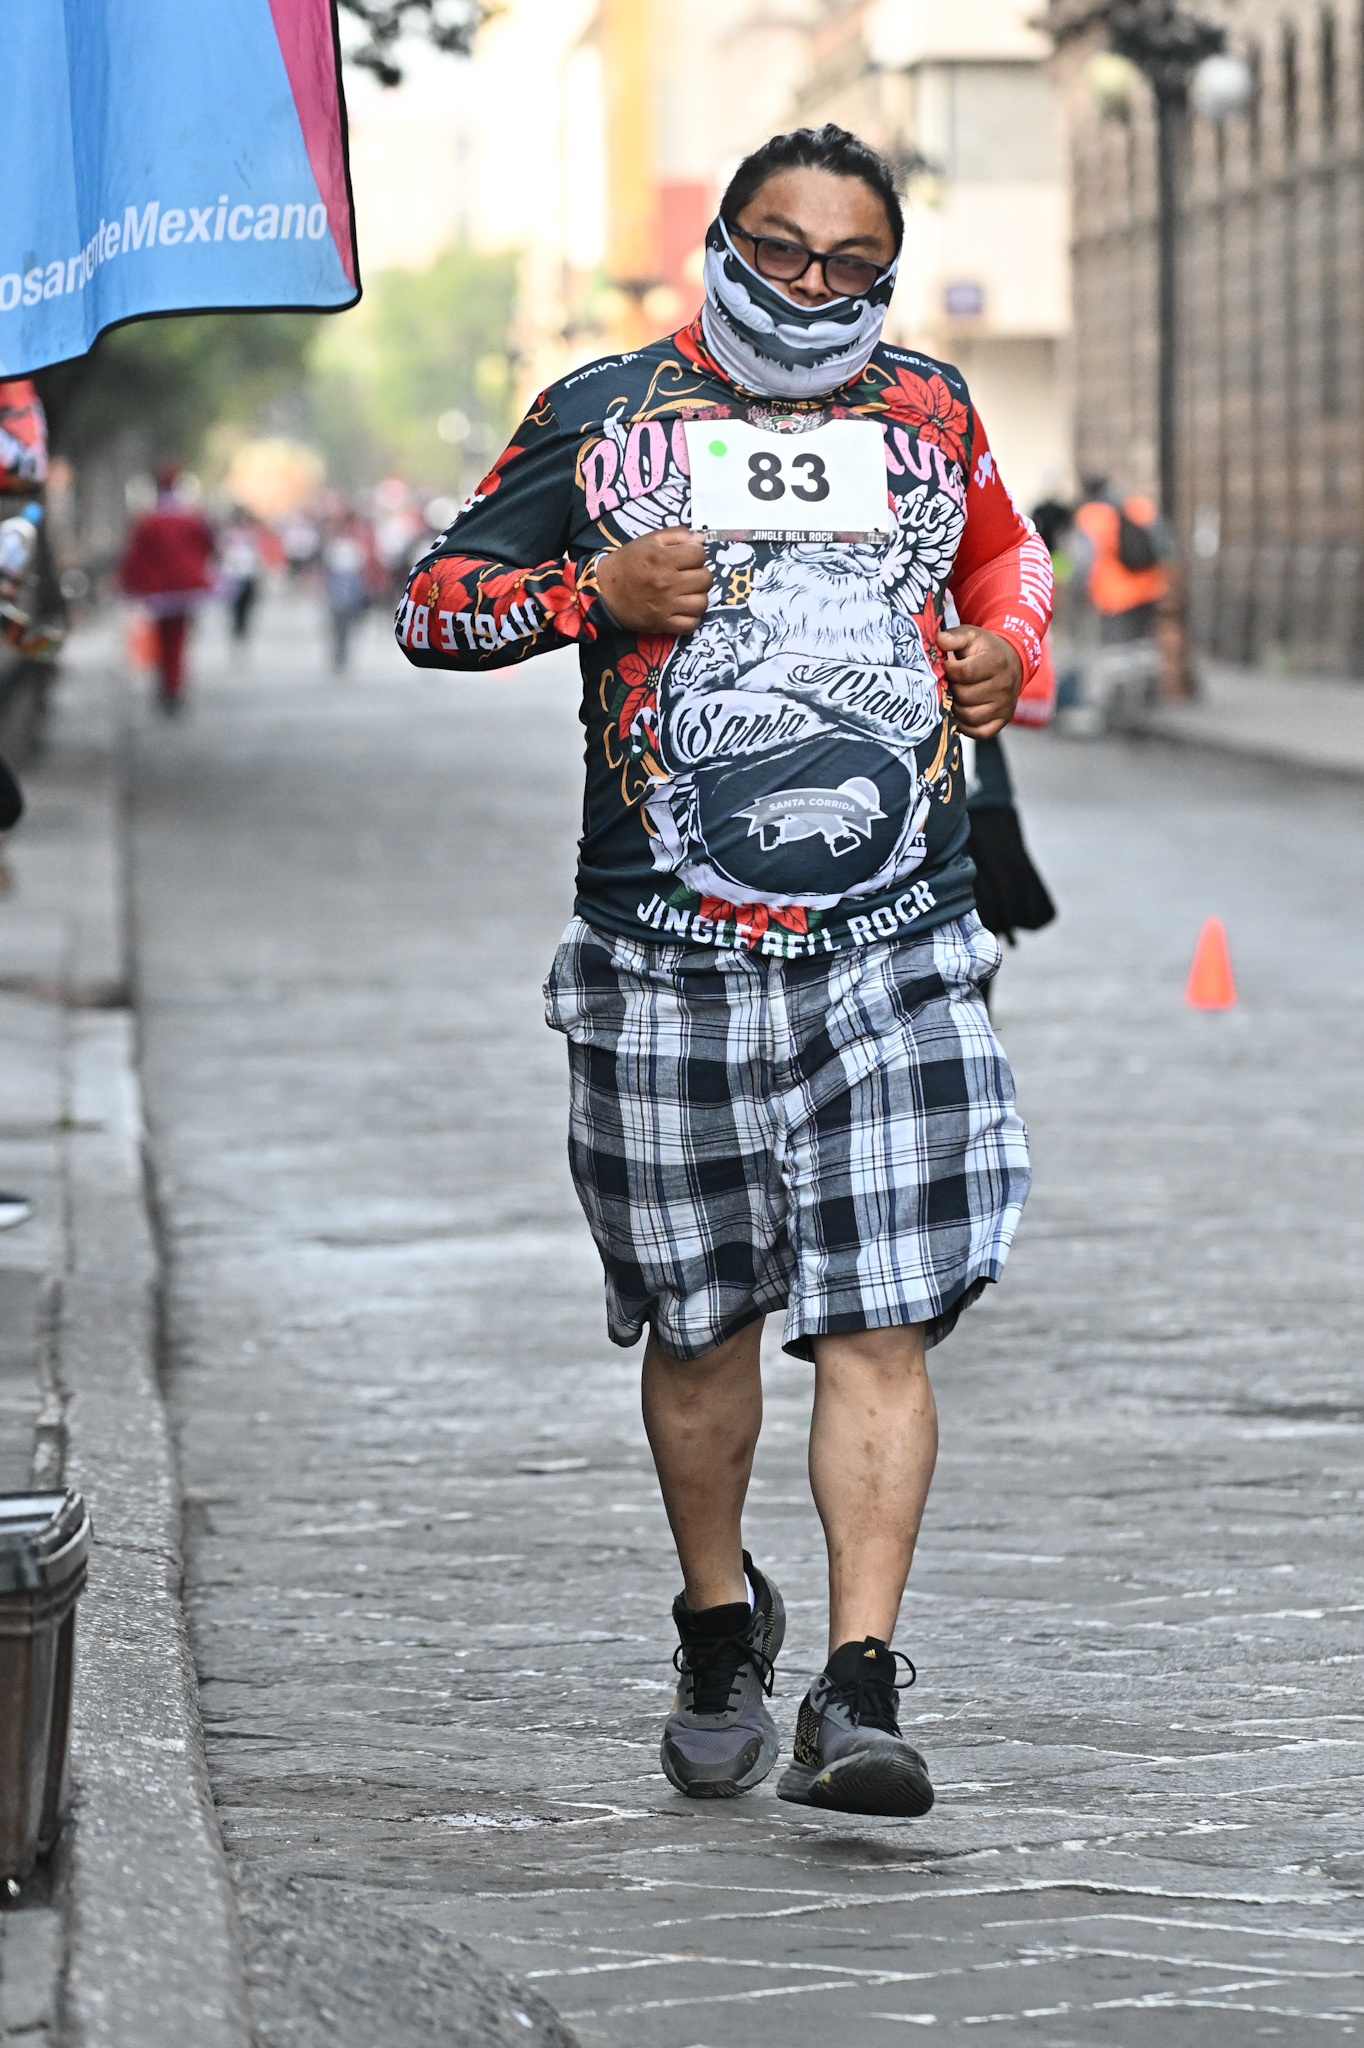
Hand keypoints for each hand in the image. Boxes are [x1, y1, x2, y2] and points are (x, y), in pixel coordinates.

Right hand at [596, 527, 711, 634]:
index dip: (696, 554)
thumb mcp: (649, 540)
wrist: (605, 591)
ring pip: (702, 602)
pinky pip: (691, 624)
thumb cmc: (628, 562)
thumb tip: (701, 539)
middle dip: (700, 574)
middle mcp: (667, 582)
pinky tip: (684, 609)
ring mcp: (666, 605)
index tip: (687, 557)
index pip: (700, 554)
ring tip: (687, 593)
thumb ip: (676, 535)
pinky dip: (692, 618)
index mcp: (663, 559)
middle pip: (705, 579)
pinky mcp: (663, 623)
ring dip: (698, 596)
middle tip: (688, 575)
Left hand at [936, 624, 1022, 738]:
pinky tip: (960, 712)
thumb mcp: (971, 636)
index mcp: (996, 662)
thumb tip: (938, 639)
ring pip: (969, 716)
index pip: (964, 672)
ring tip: (954, 696)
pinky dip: (965, 726)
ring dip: (955, 708)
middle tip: (949, 683)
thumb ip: (954, 636)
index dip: (949, 670)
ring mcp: (1004, 707)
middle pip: (964, 696)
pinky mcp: (1001, 722)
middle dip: (951, 689)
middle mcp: (1004, 686)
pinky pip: (978, 732)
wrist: (1012, 663)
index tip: (946, 666)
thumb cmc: (985, 650)